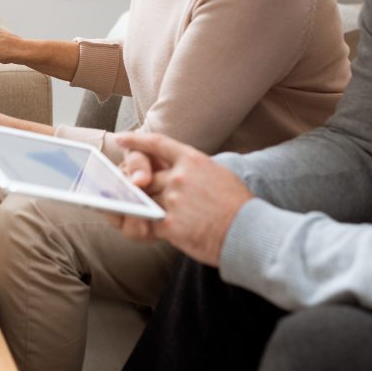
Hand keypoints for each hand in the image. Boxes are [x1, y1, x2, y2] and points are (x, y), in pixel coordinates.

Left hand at [109, 132, 253, 267]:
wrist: (250, 232)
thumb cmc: (238, 206)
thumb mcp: (218, 174)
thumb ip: (193, 171)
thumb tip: (173, 173)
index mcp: (192, 160)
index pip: (156, 144)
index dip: (136, 140)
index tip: (121, 138)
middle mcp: (180, 176)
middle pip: (145, 178)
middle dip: (138, 188)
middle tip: (131, 193)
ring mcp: (173, 199)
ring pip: (144, 201)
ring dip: (143, 208)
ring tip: (142, 213)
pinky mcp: (169, 224)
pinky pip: (149, 223)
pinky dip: (149, 228)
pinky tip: (156, 232)